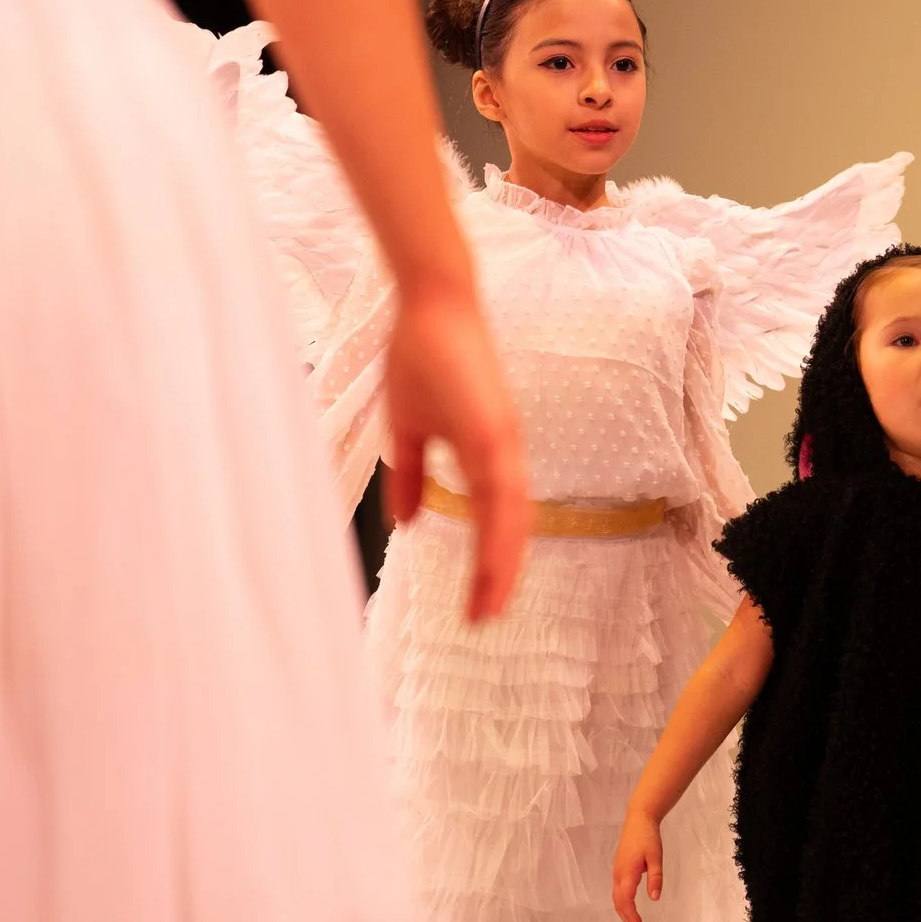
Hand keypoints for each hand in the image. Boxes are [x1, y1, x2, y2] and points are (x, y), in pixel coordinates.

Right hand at [385, 285, 530, 619]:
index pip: (493, 521)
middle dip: (497, 577)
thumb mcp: (409, 427)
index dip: (488, 562)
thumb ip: (412, 474)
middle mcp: (503, 454)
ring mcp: (503, 442)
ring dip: (503, 564)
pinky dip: (501, 528)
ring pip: (512, 517)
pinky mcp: (495, 429)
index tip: (476, 602)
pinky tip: (493, 560)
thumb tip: (408, 521)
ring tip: (490, 606)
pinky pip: (502, 489)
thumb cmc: (421, 354)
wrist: (429, 301)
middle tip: (484, 620)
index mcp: (485, 456)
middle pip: (509, 529)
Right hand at [611, 810, 662, 921]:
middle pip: (619, 904)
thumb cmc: (648, 837)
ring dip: (625, 914)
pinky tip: (631, 908)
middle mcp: (618, 875)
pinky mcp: (618, 869)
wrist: (638, 819)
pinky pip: (617, 891)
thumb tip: (654, 899)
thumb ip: (655, 878)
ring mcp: (616, 872)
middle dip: (628, 920)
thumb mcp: (656, 857)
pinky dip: (623, 904)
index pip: (627, 903)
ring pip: (616, 899)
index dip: (633, 919)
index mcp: (627, 873)